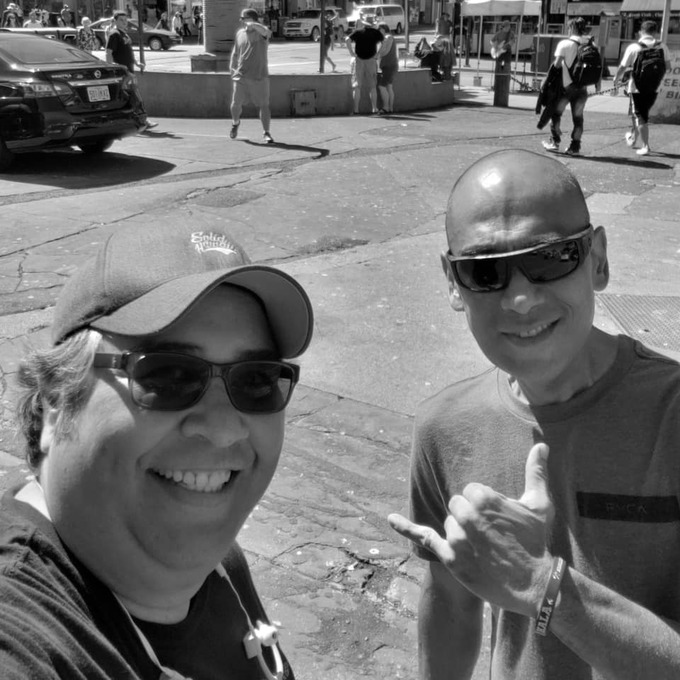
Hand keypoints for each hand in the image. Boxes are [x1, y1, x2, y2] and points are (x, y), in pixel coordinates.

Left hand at [388, 443, 553, 617]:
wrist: (535, 584)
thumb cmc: (535, 541)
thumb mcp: (538, 504)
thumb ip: (535, 472)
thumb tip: (540, 444)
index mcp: (484, 498)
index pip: (469, 491)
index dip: (483, 505)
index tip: (497, 518)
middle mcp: (467, 515)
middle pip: (456, 505)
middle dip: (470, 517)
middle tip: (490, 533)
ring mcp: (457, 537)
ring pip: (449, 524)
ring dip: (461, 532)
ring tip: (484, 547)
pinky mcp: (450, 557)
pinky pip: (424, 537)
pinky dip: (406, 527)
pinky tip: (391, 518)